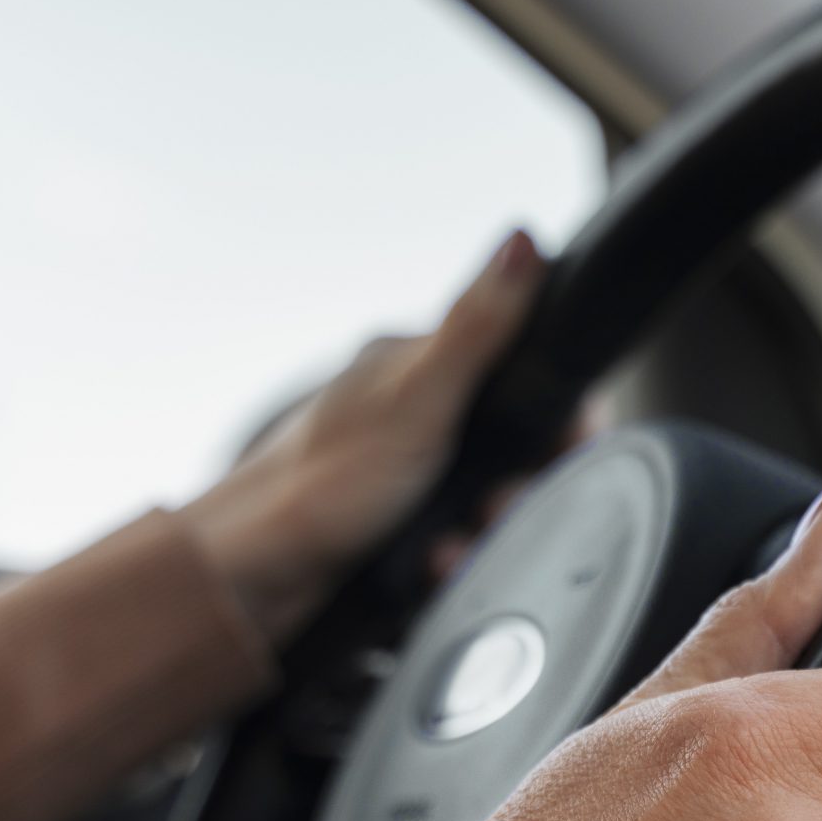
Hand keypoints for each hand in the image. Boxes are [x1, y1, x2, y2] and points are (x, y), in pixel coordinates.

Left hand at [189, 229, 544, 642]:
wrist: (253, 580)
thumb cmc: (319, 485)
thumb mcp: (416, 401)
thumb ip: (477, 328)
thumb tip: (520, 240)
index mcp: (414, 366)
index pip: (520, 370)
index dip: (555, 414)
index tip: (568, 448)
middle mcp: (411, 412)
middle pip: (511, 446)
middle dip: (514, 489)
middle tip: (493, 511)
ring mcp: (403, 470)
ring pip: (485, 499)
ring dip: (482, 533)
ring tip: (451, 549)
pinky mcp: (396, 525)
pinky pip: (454, 539)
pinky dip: (451, 558)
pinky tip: (433, 567)